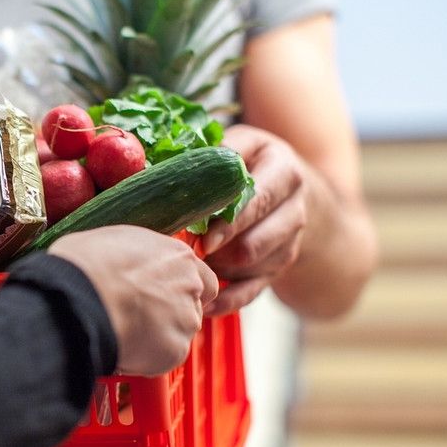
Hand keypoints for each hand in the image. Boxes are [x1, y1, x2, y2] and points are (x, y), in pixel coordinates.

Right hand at [48, 225, 217, 375]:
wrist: (78, 298)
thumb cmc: (85, 266)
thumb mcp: (113, 240)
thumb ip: (135, 255)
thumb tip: (121, 261)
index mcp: (177, 256)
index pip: (202, 278)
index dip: (181, 290)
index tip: (163, 296)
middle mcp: (189, 286)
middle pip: (191, 307)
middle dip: (169, 314)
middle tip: (139, 316)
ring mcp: (185, 319)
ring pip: (178, 334)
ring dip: (158, 336)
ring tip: (125, 332)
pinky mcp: (175, 350)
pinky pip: (164, 358)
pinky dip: (147, 358)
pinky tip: (123, 347)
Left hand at [201, 125, 308, 315]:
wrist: (286, 186)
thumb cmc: (248, 162)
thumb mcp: (237, 144)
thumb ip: (209, 153)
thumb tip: (153, 163)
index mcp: (284, 173)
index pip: (259, 201)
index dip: (229, 222)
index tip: (202, 237)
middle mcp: (294, 210)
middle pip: (256, 242)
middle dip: (219, 251)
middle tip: (187, 252)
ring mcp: (289, 243)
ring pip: (252, 269)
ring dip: (218, 270)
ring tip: (189, 263)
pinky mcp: (279, 268)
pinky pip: (252, 292)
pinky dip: (226, 300)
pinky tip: (203, 302)